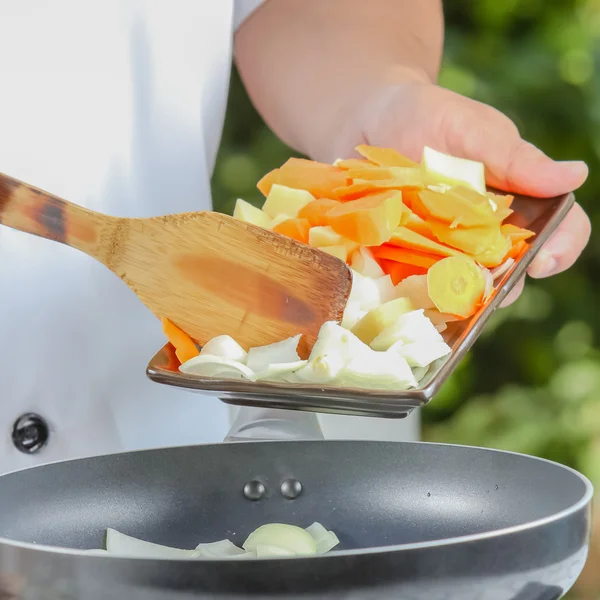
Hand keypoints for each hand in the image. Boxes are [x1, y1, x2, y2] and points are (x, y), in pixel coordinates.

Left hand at [328, 81, 590, 305]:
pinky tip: (398, 292)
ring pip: (460, 291)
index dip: (559, 249)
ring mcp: (442, 253)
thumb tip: (576, 175)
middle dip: (496, 284)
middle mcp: (483, 235)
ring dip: (450, 295)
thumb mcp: (468, 128)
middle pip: (508, 274)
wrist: (358, 121)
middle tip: (474, 279)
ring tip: (432, 286)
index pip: (557, 231)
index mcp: (516, 200)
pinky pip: (412, 291)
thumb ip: (513, 157)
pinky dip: (409, 295)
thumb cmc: (421, 115)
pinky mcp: (402, 262)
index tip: (539, 261)